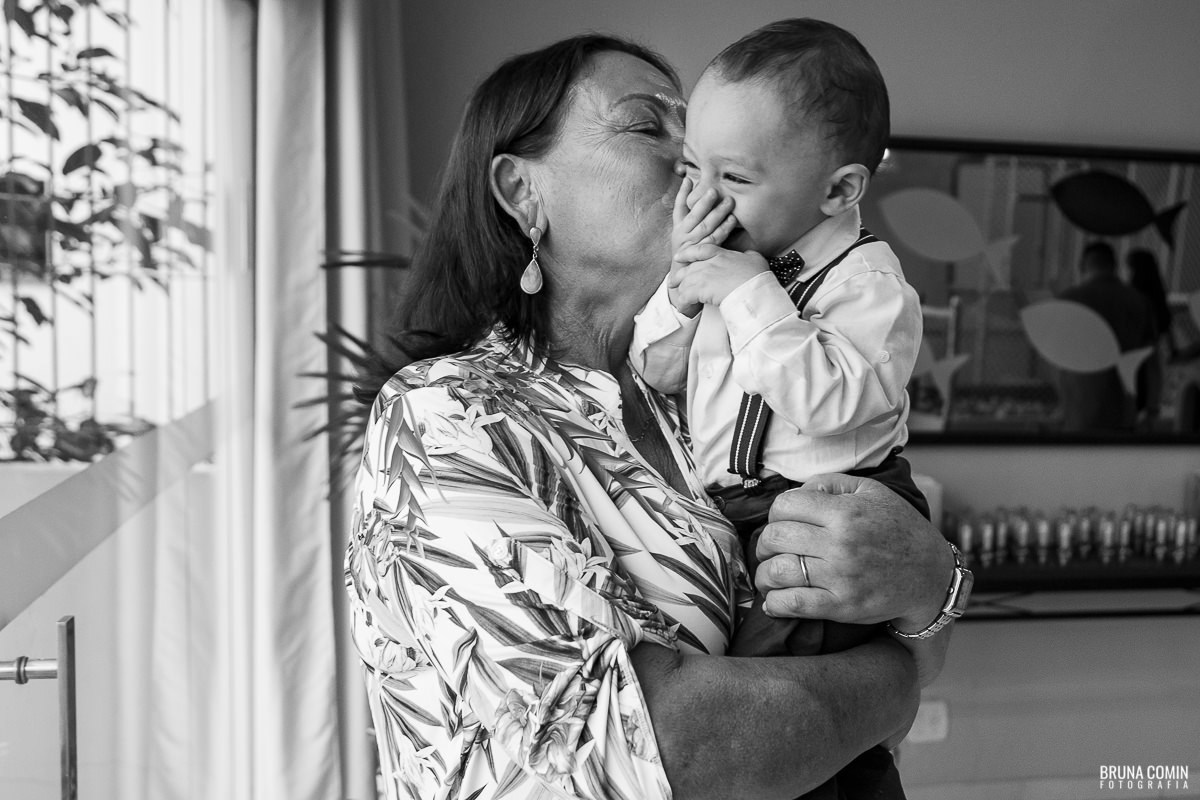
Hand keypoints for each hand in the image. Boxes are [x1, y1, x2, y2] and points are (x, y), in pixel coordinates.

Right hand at [668, 178, 737, 315]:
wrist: (682, 283)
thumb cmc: (686, 254)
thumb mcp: (682, 234)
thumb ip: (687, 213)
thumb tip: (690, 185)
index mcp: (677, 230)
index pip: (679, 208)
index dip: (683, 194)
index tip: (689, 179)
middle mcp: (683, 237)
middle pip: (694, 216)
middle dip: (704, 202)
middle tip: (714, 190)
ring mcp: (694, 246)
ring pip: (705, 227)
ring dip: (717, 213)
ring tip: (729, 201)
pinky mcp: (704, 255)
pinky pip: (715, 240)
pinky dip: (724, 229)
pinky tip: (733, 221)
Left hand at [670, 242, 769, 308]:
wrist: (753, 289)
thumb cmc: (757, 276)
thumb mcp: (755, 258)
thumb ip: (749, 254)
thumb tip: (749, 254)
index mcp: (721, 254)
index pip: (699, 250)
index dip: (686, 253)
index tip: (678, 256)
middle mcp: (709, 263)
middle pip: (687, 269)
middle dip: (678, 277)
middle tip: (673, 283)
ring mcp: (703, 276)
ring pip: (684, 283)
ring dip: (681, 294)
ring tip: (681, 302)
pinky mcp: (700, 290)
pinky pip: (685, 297)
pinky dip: (683, 304)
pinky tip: (684, 310)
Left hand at [754, 473, 954, 630]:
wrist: (931, 575)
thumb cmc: (899, 529)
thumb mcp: (872, 491)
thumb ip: (830, 484)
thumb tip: (796, 492)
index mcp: (845, 512)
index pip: (784, 506)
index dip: (776, 513)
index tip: (781, 522)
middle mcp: (840, 543)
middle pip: (775, 537)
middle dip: (765, 543)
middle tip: (770, 549)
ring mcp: (840, 577)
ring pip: (778, 571)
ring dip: (764, 574)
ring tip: (768, 574)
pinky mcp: (842, 606)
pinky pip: (794, 604)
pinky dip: (774, 604)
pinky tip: (773, 601)